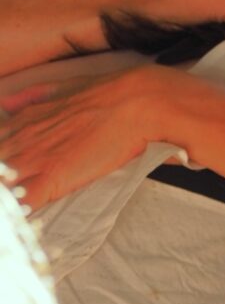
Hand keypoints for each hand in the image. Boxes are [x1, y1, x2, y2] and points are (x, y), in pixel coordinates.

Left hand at [0, 66, 160, 211]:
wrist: (133, 103)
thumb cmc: (105, 94)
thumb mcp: (61, 87)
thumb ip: (32, 96)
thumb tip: (7, 102)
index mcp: (24, 121)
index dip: (3, 162)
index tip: (11, 171)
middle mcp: (23, 140)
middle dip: (5, 177)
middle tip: (17, 186)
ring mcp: (35, 160)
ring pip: (5, 186)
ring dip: (10, 194)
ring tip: (18, 206)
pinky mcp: (53, 178)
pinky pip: (22, 202)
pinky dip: (20, 210)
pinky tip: (25, 216)